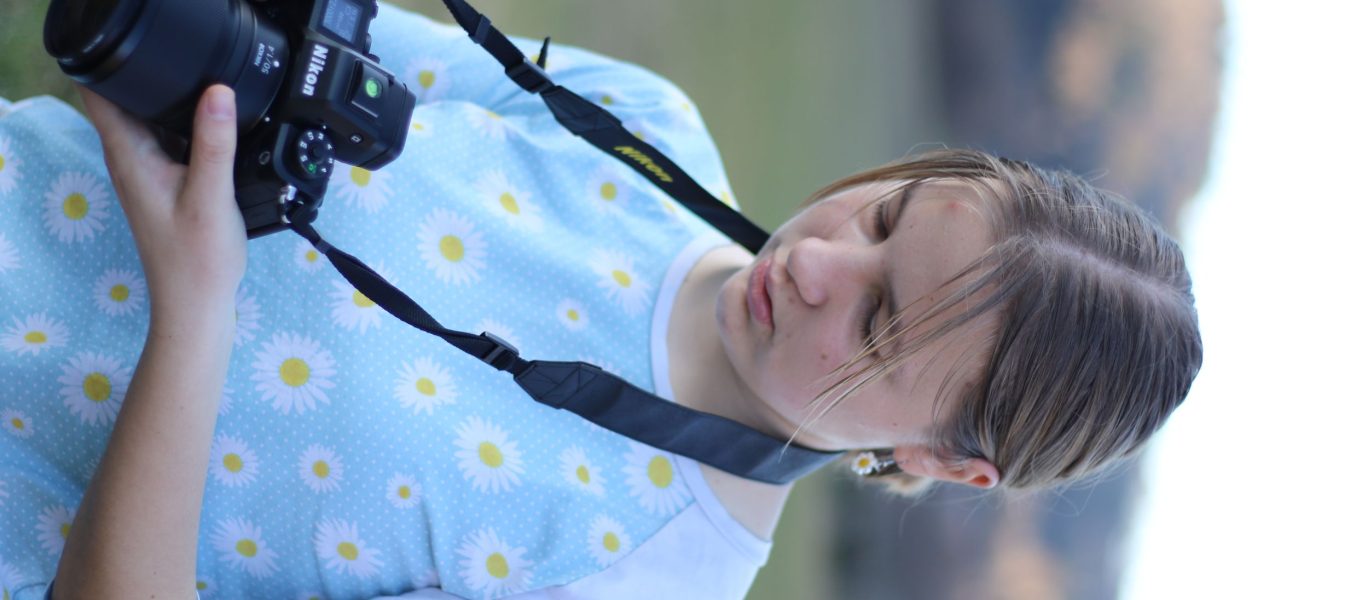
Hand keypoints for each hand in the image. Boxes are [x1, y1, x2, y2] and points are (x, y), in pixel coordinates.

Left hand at [78, 84, 246, 309]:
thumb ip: (214, 141)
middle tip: (199, 75)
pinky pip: (171, 141)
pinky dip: (189, 130)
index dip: (117, 65)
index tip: (151, 54)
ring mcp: (146, 172)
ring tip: (213, 105)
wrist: (196, 304)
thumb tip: (218, 91)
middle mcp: (130, 160)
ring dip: (176, 105)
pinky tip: (216, 135)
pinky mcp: (165, 183)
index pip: (100, 94)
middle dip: (157, 79)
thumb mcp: (212, 194)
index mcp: (130, 156)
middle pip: (129, 100)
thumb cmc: (197, 258)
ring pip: (152, 120)